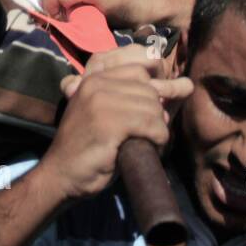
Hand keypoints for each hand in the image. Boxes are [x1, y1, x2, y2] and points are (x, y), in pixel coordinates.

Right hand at [39, 62, 192, 200]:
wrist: (61, 176)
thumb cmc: (89, 149)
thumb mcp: (105, 113)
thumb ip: (130, 97)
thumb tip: (184, 85)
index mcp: (94, 78)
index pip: (139, 69)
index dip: (154, 90)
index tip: (153, 113)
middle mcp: (96, 84)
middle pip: (149, 90)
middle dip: (156, 114)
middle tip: (150, 135)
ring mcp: (101, 102)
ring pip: (153, 108)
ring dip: (158, 130)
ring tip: (148, 144)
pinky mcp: (108, 123)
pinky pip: (151, 125)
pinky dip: (158, 140)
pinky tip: (149, 149)